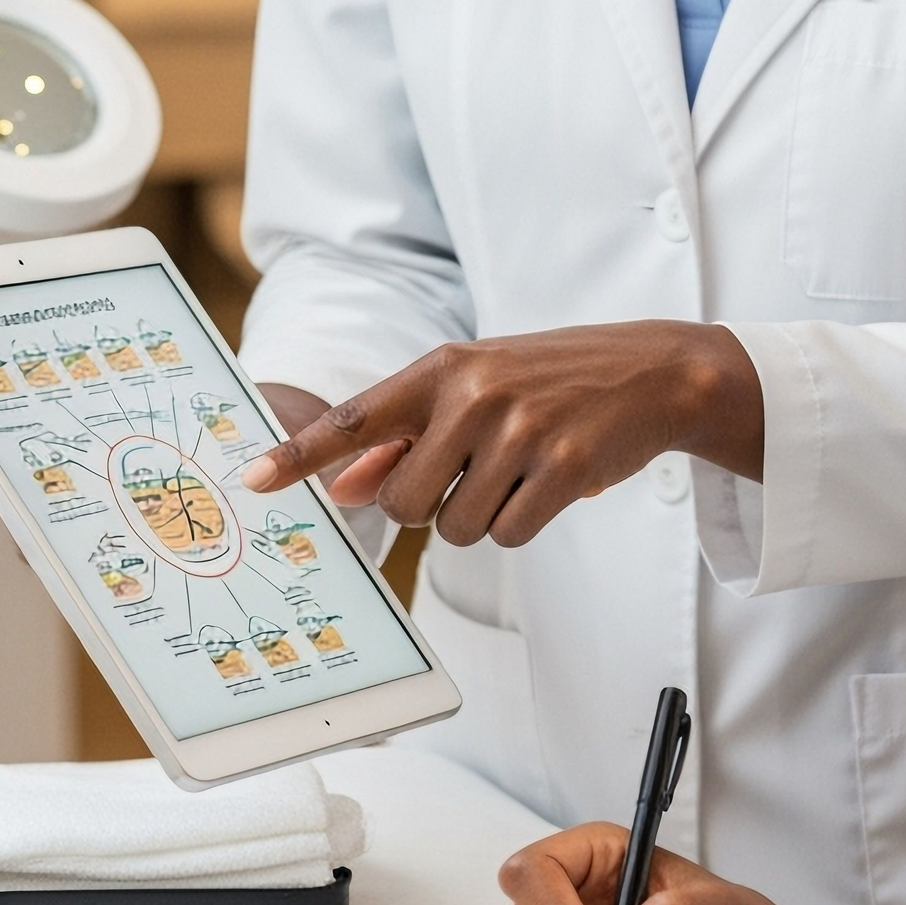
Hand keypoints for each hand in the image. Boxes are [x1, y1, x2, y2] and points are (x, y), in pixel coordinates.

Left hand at [240, 323, 764, 546]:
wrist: (652, 371)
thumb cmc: (551, 381)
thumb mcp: (475, 390)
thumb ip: (408, 435)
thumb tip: (346, 485)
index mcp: (442, 369)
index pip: (355, 419)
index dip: (301, 456)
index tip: (254, 480)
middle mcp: (474, 395)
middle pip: (403, 504)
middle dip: (431, 507)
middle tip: (473, 473)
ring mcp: (520, 431)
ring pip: (457, 528)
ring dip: (482, 517)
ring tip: (519, 471)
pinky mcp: (564, 468)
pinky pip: (509, 535)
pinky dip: (523, 525)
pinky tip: (548, 484)